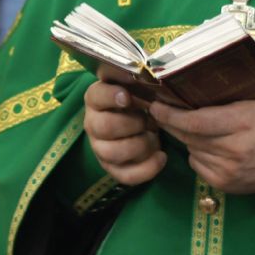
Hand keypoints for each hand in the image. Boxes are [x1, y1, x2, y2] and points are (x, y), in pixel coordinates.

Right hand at [83, 67, 165, 185]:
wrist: (138, 125)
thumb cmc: (138, 103)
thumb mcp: (136, 89)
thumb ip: (138, 84)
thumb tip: (153, 79)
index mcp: (96, 99)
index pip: (96, 96)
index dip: (111, 97)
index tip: (127, 97)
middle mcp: (93, 124)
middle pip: (105, 127)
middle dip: (133, 124)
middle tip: (148, 120)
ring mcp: (100, 149)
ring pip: (113, 153)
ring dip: (141, 145)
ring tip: (154, 137)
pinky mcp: (112, 169)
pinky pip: (126, 176)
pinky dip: (148, 168)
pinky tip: (161, 156)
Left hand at [148, 99, 254, 194]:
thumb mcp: (249, 102)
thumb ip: (219, 99)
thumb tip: (182, 90)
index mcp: (240, 121)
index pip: (193, 121)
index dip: (169, 115)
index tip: (156, 106)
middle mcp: (233, 148)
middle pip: (188, 136)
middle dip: (171, 124)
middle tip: (160, 112)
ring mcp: (228, 169)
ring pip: (191, 150)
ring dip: (186, 139)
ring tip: (193, 129)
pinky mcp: (225, 184)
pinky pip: (197, 165)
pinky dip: (197, 154)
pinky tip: (209, 147)